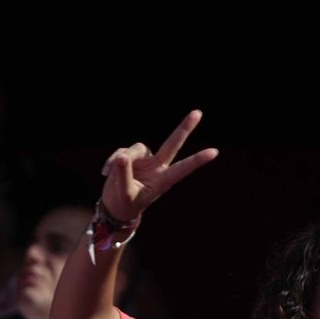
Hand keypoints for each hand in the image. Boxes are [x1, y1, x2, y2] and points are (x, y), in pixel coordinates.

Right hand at [99, 110, 218, 222]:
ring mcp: (146, 160)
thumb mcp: (124, 193)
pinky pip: (122, 151)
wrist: (115, 206)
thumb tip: (122, 156)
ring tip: (110, 173)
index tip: (214, 152)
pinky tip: (105, 173)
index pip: (182, 168)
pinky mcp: (132, 156)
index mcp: (163, 180)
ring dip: (122, 158)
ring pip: (137, 148)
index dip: (197, 160)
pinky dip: (111, 161)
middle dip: (184, 128)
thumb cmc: (125, 203)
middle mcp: (158, 167)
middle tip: (198, 112)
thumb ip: (123, 174)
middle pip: (172, 144)